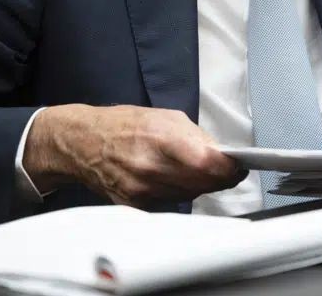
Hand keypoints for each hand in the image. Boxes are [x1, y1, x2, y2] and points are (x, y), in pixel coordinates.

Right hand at [23, 104, 246, 206]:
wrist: (82, 142)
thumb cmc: (123, 125)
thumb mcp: (166, 117)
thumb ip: (196, 137)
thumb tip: (221, 154)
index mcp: (161, 139)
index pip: (208, 164)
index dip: (229, 169)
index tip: (239, 167)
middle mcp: (151, 168)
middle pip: (203, 184)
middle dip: (220, 178)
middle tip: (228, 171)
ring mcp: (141, 189)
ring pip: (189, 195)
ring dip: (201, 186)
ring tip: (201, 172)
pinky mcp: (134, 204)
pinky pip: (170, 202)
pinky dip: (180, 192)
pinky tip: (176, 179)